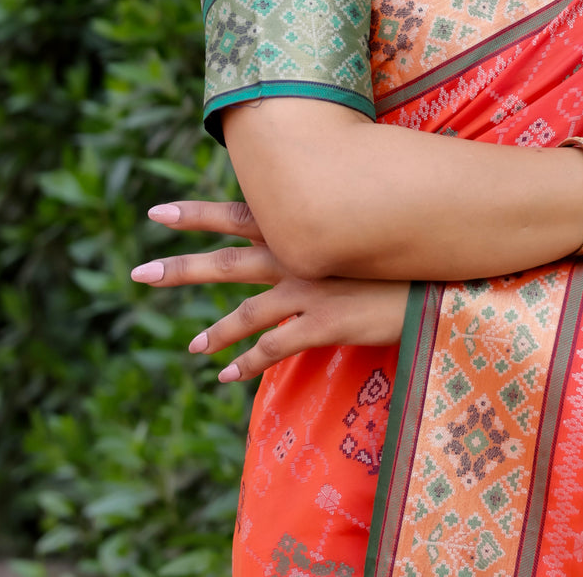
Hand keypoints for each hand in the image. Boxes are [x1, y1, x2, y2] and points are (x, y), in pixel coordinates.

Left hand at [131, 200, 409, 380]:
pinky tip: (227, 376)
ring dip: (215, 331)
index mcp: (304, 226)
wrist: (443, 270)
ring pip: (246, 313)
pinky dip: (246, 363)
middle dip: (182, 267)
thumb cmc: (411, 239)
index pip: (241, 214)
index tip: (157, 211)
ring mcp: (308, 290)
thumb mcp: (368, 220)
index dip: (198, 214)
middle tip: (139, 273)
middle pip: (227, 261)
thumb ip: (341, 216)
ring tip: (191, 346)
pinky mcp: (324, 324)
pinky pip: (273, 349)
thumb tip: (329, 205)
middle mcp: (298, 255)